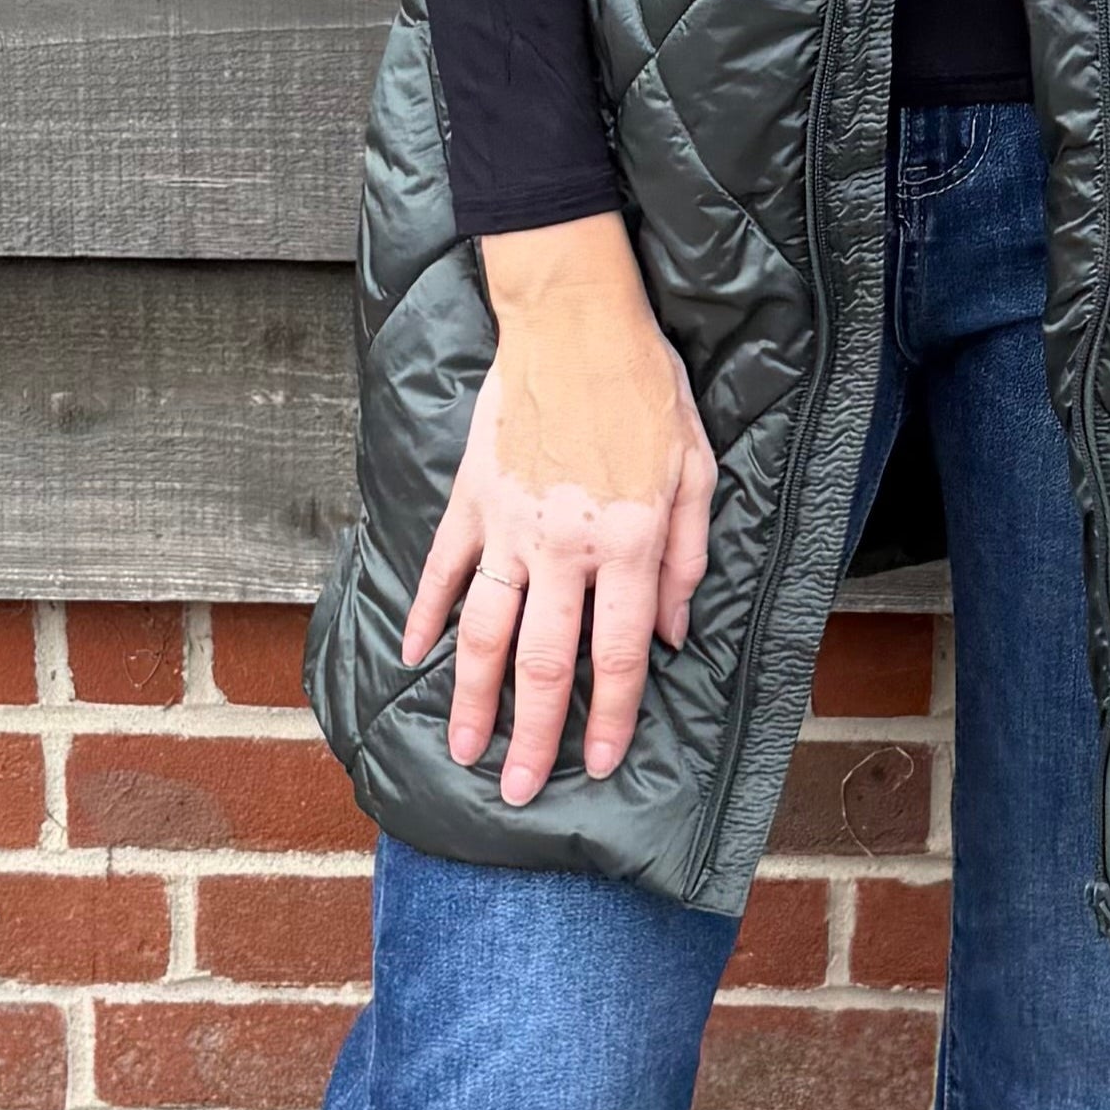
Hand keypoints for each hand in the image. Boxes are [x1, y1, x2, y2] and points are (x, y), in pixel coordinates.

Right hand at [401, 213, 716, 804]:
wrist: (574, 318)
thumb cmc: (645, 387)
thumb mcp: (695, 471)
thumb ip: (684, 559)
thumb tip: (670, 634)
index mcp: (626, 544)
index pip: (617, 655)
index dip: (612, 718)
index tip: (602, 763)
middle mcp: (563, 547)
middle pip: (542, 661)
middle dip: (532, 735)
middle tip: (517, 791)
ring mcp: (508, 525)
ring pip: (482, 630)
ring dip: (470, 697)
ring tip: (463, 749)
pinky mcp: (472, 498)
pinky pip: (444, 569)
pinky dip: (425, 615)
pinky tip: (414, 656)